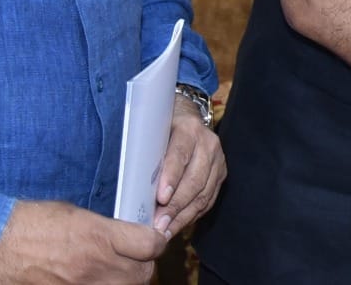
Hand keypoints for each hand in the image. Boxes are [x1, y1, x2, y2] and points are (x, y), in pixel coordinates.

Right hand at [0, 200, 165, 284]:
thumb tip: (120, 235)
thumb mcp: (73, 215)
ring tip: (115, 273)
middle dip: (143, 266)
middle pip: (143, 274)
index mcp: (99, 236)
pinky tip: (96, 282)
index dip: (156, 242)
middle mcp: (96, 266)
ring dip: (125, 281)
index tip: (153, 239)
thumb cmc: (28, 224)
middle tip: (135, 260)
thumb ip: (103, 228)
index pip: (151, 245)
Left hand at [154, 94, 225, 234]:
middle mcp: (208, 144)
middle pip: (194, 180)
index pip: (180, 155)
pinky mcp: (220, 175)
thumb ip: (145, 153)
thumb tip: (130, 185)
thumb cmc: (161, 128)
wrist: (186, 119)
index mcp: (188, 129)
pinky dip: (192, 216)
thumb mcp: (151, 131)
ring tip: (165, 231)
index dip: (171, 178)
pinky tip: (177, 225)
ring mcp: (218, 160)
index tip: (160, 198)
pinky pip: (208, 201)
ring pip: (203, 194)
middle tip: (158, 225)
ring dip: (182, 216)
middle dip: (175, 206)